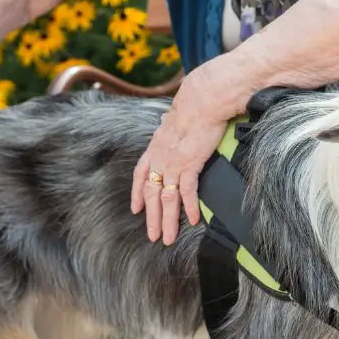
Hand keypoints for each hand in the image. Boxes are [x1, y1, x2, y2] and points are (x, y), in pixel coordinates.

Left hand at [130, 80, 232, 245]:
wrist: (202, 99)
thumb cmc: (193, 105)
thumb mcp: (174, 117)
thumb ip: (169, 125)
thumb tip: (167, 121)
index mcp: (155, 147)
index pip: (140, 175)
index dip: (137, 193)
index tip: (135, 209)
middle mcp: (160, 157)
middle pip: (151, 193)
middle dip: (151, 218)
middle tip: (153, 236)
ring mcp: (173, 162)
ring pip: (166, 199)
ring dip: (167, 221)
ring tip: (168, 238)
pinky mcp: (189, 164)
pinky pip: (187, 191)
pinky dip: (189, 207)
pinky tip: (192, 220)